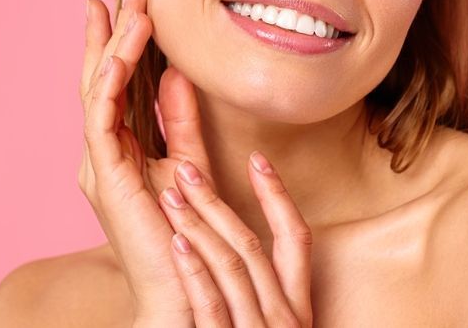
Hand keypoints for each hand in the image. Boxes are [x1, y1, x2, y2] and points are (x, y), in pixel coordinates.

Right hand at [80, 0, 313, 324]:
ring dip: (114, 47)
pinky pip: (101, 116)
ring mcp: (99, 164)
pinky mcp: (105, 175)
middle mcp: (102, 154)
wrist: (186, 286)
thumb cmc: (187, 231)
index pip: (116, 87)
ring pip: (98, 91)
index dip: (121, 45)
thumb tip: (179, 74)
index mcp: (119, 151)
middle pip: (100, 82)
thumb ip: (181, 120)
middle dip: (111, 35)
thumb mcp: (189, 160)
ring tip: (129, 9)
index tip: (132, 7)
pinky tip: (124, 51)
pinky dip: (111, 80)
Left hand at [161, 151, 313, 326]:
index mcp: (297, 306)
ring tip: (170, 198)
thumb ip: (262, 290)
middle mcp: (284, 318)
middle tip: (186, 169)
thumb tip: (239, 241)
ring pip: (230, 267)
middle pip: (252, 245)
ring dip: (197, 226)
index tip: (256, 158)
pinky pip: (211, 305)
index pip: (295, 237)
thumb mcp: (271, 323)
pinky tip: (175, 244)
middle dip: (216, 202)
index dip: (277, 195)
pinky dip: (194, 271)